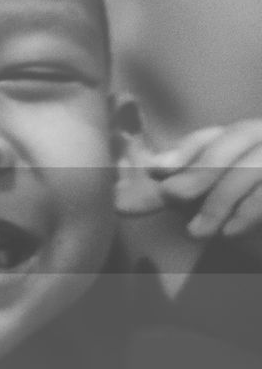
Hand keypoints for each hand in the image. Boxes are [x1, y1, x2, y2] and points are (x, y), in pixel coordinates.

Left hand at [147, 120, 261, 239]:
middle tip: (171, 196)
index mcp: (236, 138)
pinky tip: (230, 232)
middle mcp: (261, 138)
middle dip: (198, 171)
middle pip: (233, 141)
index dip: (184, 150)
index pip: (209, 136)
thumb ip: (165, 195)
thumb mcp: (198, 199)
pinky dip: (249, 211)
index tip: (156, 169)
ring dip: (219, 201)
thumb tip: (119, 204)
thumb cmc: (235, 208)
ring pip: (252, 168)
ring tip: (196, 232)